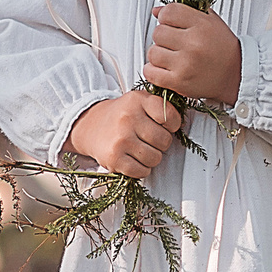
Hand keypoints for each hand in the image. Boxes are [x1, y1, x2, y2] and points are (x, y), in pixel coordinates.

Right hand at [66, 90, 184, 177]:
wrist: (90, 126)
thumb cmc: (122, 115)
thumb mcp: (139, 101)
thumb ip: (161, 106)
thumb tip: (181, 124)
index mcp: (137, 100)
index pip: (170, 116)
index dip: (172, 125)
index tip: (163, 125)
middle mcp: (128, 118)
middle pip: (164, 141)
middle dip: (161, 144)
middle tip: (149, 140)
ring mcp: (120, 139)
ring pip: (155, 158)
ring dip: (151, 158)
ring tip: (140, 149)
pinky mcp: (114, 158)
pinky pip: (142, 171)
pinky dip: (141, 169)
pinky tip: (133, 159)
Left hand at [142, 4, 241, 105]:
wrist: (236, 75)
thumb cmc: (223, 48)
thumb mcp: (211, 22)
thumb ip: (184, 11)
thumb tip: (156, 11)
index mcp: (202, 25)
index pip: (168, 12)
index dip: (166, 17)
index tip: (171, 24)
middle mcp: (193, 44)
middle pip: (157, 32)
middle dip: (163, 37)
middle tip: (173, 43)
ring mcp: (185, 64)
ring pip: (152, 52)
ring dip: (158, 54)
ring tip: (170, 56)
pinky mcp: (179, 82)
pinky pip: (150, 72)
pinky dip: (152, 70)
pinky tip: (163, 68)